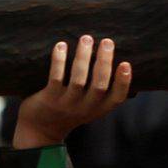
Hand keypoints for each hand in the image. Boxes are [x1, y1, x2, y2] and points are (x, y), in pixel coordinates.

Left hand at [17, 36, 132, 146]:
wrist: (40, 129)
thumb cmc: (68, 110)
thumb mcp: (88, 105)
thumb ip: (100, 89)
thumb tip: (112, 57)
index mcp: (98, 109)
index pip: (117, 98)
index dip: (123, 81)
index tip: (126, 63)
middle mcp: (85, 108)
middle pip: (99, 85)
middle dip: (104, 61)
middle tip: (107, 41)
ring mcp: (67, 104)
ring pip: (78, 79)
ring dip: (83, 57)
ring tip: (86, 38)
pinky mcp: (50, 99)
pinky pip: (56, 77)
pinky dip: (59, 60)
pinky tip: (61, 45)